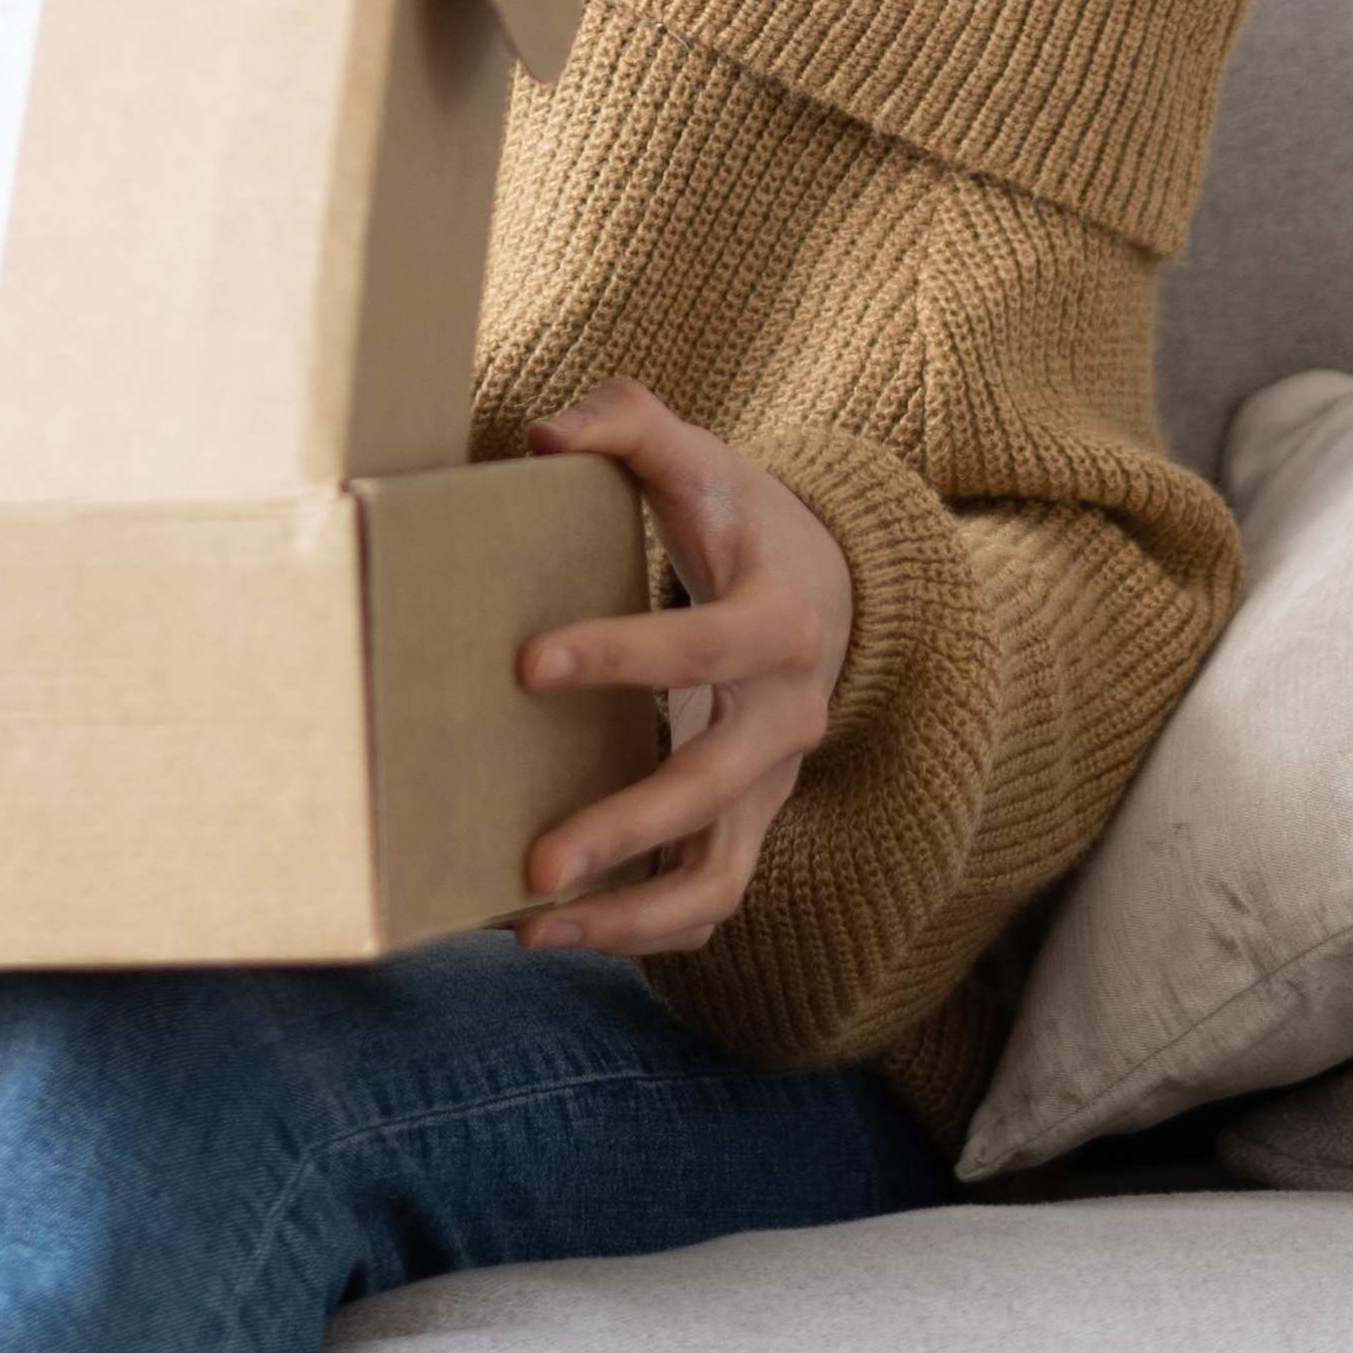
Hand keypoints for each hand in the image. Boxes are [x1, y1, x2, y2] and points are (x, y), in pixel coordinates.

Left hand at [509, 383, 853, 956]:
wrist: (825, 588)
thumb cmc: (738, 517)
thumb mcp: (696, 454)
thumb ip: (625, 420)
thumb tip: (544, 433)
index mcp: (780, 621)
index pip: (704, 646)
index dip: (622, 653)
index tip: (528, 663)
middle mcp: (789, 718)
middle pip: (716, 787)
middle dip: (627, 827)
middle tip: (534, 859)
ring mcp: (770, 786)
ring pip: (719, 880)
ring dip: (629, 915)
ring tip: (528, 925)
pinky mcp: (744, 827)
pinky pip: (702, 903)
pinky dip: (634, 932)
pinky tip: (544, 932)